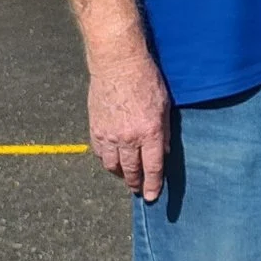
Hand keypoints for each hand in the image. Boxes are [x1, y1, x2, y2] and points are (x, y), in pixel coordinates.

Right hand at [87, 48, 171, 201]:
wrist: (117, 64)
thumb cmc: (146, 80)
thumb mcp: (165, 106)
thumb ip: (165, 132)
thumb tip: (164, 152)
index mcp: (149, 132)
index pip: (152, 168)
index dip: (153, 185)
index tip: (152, 197)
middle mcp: (128, 138)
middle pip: (131, 171)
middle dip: (136, 183)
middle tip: (139, 190)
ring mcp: (109, 134)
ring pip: (112, 166)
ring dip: (120, 174)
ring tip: (126, 177)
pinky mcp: (95, 128)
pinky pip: (100, 153)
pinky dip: (107, 160)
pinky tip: (112, 160)